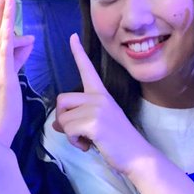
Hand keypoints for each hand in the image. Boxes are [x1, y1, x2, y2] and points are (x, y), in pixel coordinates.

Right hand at [0, 0, 33, 145]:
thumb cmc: (0, 109)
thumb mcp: (9, 79)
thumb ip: (18, 57)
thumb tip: (28, 38)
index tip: (3, 1)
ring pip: (0, 37)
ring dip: (5, 15)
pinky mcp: (2, 75)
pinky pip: (5, 47)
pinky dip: (8, 28)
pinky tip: (10, 14)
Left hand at [53, 33, 145, 175]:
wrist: (137, 156)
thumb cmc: (117, 142)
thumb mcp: (96, 125)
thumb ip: (77, 119)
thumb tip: (56, 123)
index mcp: (101, 94)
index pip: (87, 69)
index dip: (78, 53)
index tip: (72, 36)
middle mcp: (99, 97)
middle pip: (61, 100)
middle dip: (63, 119)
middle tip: (79, 132)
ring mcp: (97, 108)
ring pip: (63, 118)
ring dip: (69, 134)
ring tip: (87, 139)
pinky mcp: (94, 122)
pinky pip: (68, 129)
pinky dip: (74, 142)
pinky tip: (88, 145)